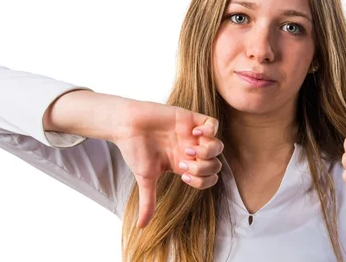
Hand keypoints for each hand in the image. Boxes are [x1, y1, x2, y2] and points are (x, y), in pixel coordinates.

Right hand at [112, 100, 223, 227]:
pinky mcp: (191, 118)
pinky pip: (213, 123)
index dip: (202, 181)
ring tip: (187, 147)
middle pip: (216, 163)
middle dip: (203, 167)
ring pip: (218, 145)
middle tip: (183, 161)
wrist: (127, 125)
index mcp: (184, 164)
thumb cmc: (135, 149)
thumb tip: (141, 228)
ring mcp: (193, 134)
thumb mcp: (145, 178)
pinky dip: (209, 130)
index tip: (183, 175)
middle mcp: (191, 150)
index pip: (208, 178)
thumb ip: (148, 201)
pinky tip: (193, 132)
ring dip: (207, 150)